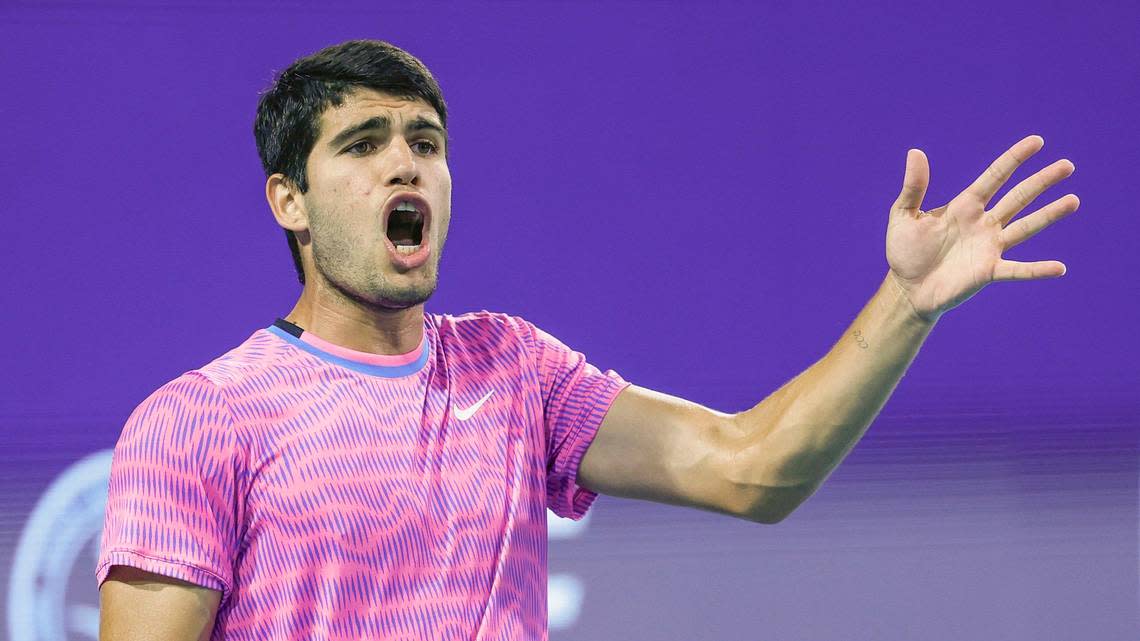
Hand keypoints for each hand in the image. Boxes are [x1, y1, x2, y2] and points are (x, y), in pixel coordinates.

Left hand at [885, 135, 1079, 322]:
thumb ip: (913, 187)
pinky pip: (1018, 270)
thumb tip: (915, 151)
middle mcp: (983, 223)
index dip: (1014, 159)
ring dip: (1050, 214)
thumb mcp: (903, 215)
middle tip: (1067, 165)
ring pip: (1026, 226)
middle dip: (1042, 182)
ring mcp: (989, 247)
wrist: (906, 289)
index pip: (995, 177)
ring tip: (1074, 200)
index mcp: (964, 206)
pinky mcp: (988, 272)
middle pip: (1018, 197)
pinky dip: (1038, 270)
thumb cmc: (904, 252)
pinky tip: (1060, 268)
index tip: (1037, 142)